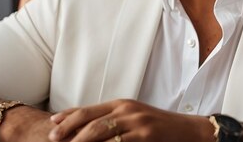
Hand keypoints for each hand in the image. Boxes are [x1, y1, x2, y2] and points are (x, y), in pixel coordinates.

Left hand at [48, 99, 213, 141]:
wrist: (189, 131)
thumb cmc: (160, 128)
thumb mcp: (135, 119)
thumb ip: (113, 120)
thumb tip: (88, 128)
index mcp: (122, 104)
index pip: (89, 109)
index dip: (69, 116)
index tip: (52, 124)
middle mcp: (127, 110)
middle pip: (91, 120)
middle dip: (69, 131)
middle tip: (53, 139)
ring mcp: (136, 123)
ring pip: (101, 132)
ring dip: (82, 141)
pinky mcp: (145, 136)